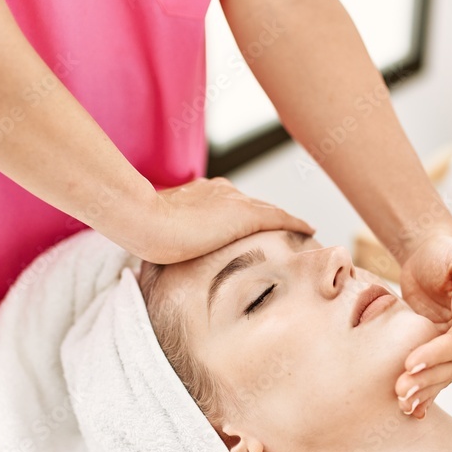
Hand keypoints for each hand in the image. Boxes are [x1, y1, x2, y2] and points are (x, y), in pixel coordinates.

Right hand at [137, 177, 314, 263]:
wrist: (143, 220)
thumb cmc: (141, 231)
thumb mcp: (156, 235)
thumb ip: (167, 242)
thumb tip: (160, 260)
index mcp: (197, 193)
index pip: (226, 204)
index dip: (238, 215)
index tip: (242, 228)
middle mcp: (218, 191)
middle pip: (251, 204)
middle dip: (265, 215)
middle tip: (282, 229)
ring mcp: (232, 201)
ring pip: (268, 209)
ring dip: (284, 220)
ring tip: (299, 231)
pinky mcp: (245, 215)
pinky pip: (281, 218)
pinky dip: (295, 223)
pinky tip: (309, 229)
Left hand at [394, 233, 451, 417]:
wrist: (429, 256)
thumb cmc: (448, 253)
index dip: (438, 354)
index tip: (412, 362)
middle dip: (428, 379)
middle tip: (401, 390)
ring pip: (445, 375)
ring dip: (425, 391)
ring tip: (402, 402)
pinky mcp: (443, 353)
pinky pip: (437, 375)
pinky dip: (426, 394)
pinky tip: (413, 410)